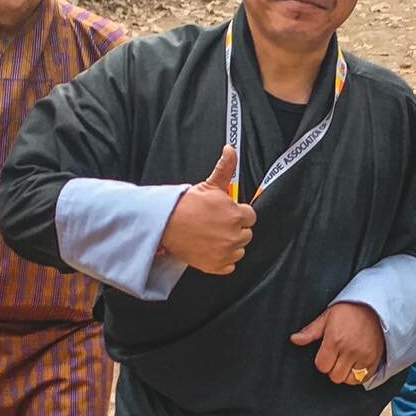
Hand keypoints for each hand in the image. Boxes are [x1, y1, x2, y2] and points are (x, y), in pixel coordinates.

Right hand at [161, 146, 255, 275]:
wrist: (166, 224)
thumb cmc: (187, 204)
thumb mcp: (209, 184)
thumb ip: (225, 168)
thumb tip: (231, 148)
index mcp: (236, 215)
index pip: (250, 217)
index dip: (238, 214)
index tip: (225, 213)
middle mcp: (234, 235)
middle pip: (246, 234)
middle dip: (235, 228)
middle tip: (216, 224)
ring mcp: (226, 252)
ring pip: (239, 250)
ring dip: (230, 244)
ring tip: (213, 236)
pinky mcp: (217, 266)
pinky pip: (230, 265)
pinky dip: (223, 260)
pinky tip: (211, 249)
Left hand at [290, 301, 383, 385]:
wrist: (375, 308)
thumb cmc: (350, 311)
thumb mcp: (327, 317)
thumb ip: (310, 331)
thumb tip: (295, 339)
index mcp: (335, 339)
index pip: (322, 366)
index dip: (322, 361)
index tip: (326, 354)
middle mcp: (350, 349)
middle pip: (334, 376)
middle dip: (332, 368)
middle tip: (337, 357)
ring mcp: (363, 356)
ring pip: (348, 380)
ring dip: (345, 373)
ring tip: (346, 361)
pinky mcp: (374, 360)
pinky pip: (363, 379)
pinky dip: (358, 375)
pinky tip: (356, 364)